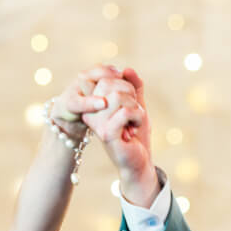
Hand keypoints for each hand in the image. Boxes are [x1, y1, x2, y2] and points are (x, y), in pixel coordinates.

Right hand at [72, 65, 157, 205]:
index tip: (131, 101)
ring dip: (136, 108)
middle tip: (134, 112)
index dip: (125, 85)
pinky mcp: (106, 133)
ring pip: (118, 96)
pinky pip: (125, 111)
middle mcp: (90, 112)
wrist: (140, 160)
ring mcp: (96, 122)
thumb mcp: (136, 104)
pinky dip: (138, 117)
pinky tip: (135, 129)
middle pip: (111, 83)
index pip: (107, 77)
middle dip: (131, 94)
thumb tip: (127, 69)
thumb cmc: (136, 133)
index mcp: (94, 104)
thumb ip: (134, 86)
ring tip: (134, 122)